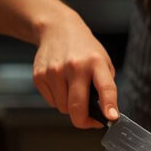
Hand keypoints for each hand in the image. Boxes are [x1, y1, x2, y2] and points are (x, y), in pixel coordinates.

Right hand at [33, 12, 118, 128]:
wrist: (57, 29)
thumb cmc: (84, 49)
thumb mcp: (102, 60)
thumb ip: (104, 85)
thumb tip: (104, 113)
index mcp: (95, 61)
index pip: (105, 87)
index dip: (108, 106)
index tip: (111, 118)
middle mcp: (74, 66)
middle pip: (77, 107)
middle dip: (83, 121)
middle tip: (90, 121)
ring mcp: (54, 71)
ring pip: (63, 108)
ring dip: (70, 106)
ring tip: (73, 89)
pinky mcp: (39, 76)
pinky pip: (51, 102)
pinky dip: (58, 99)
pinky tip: (61, 84)